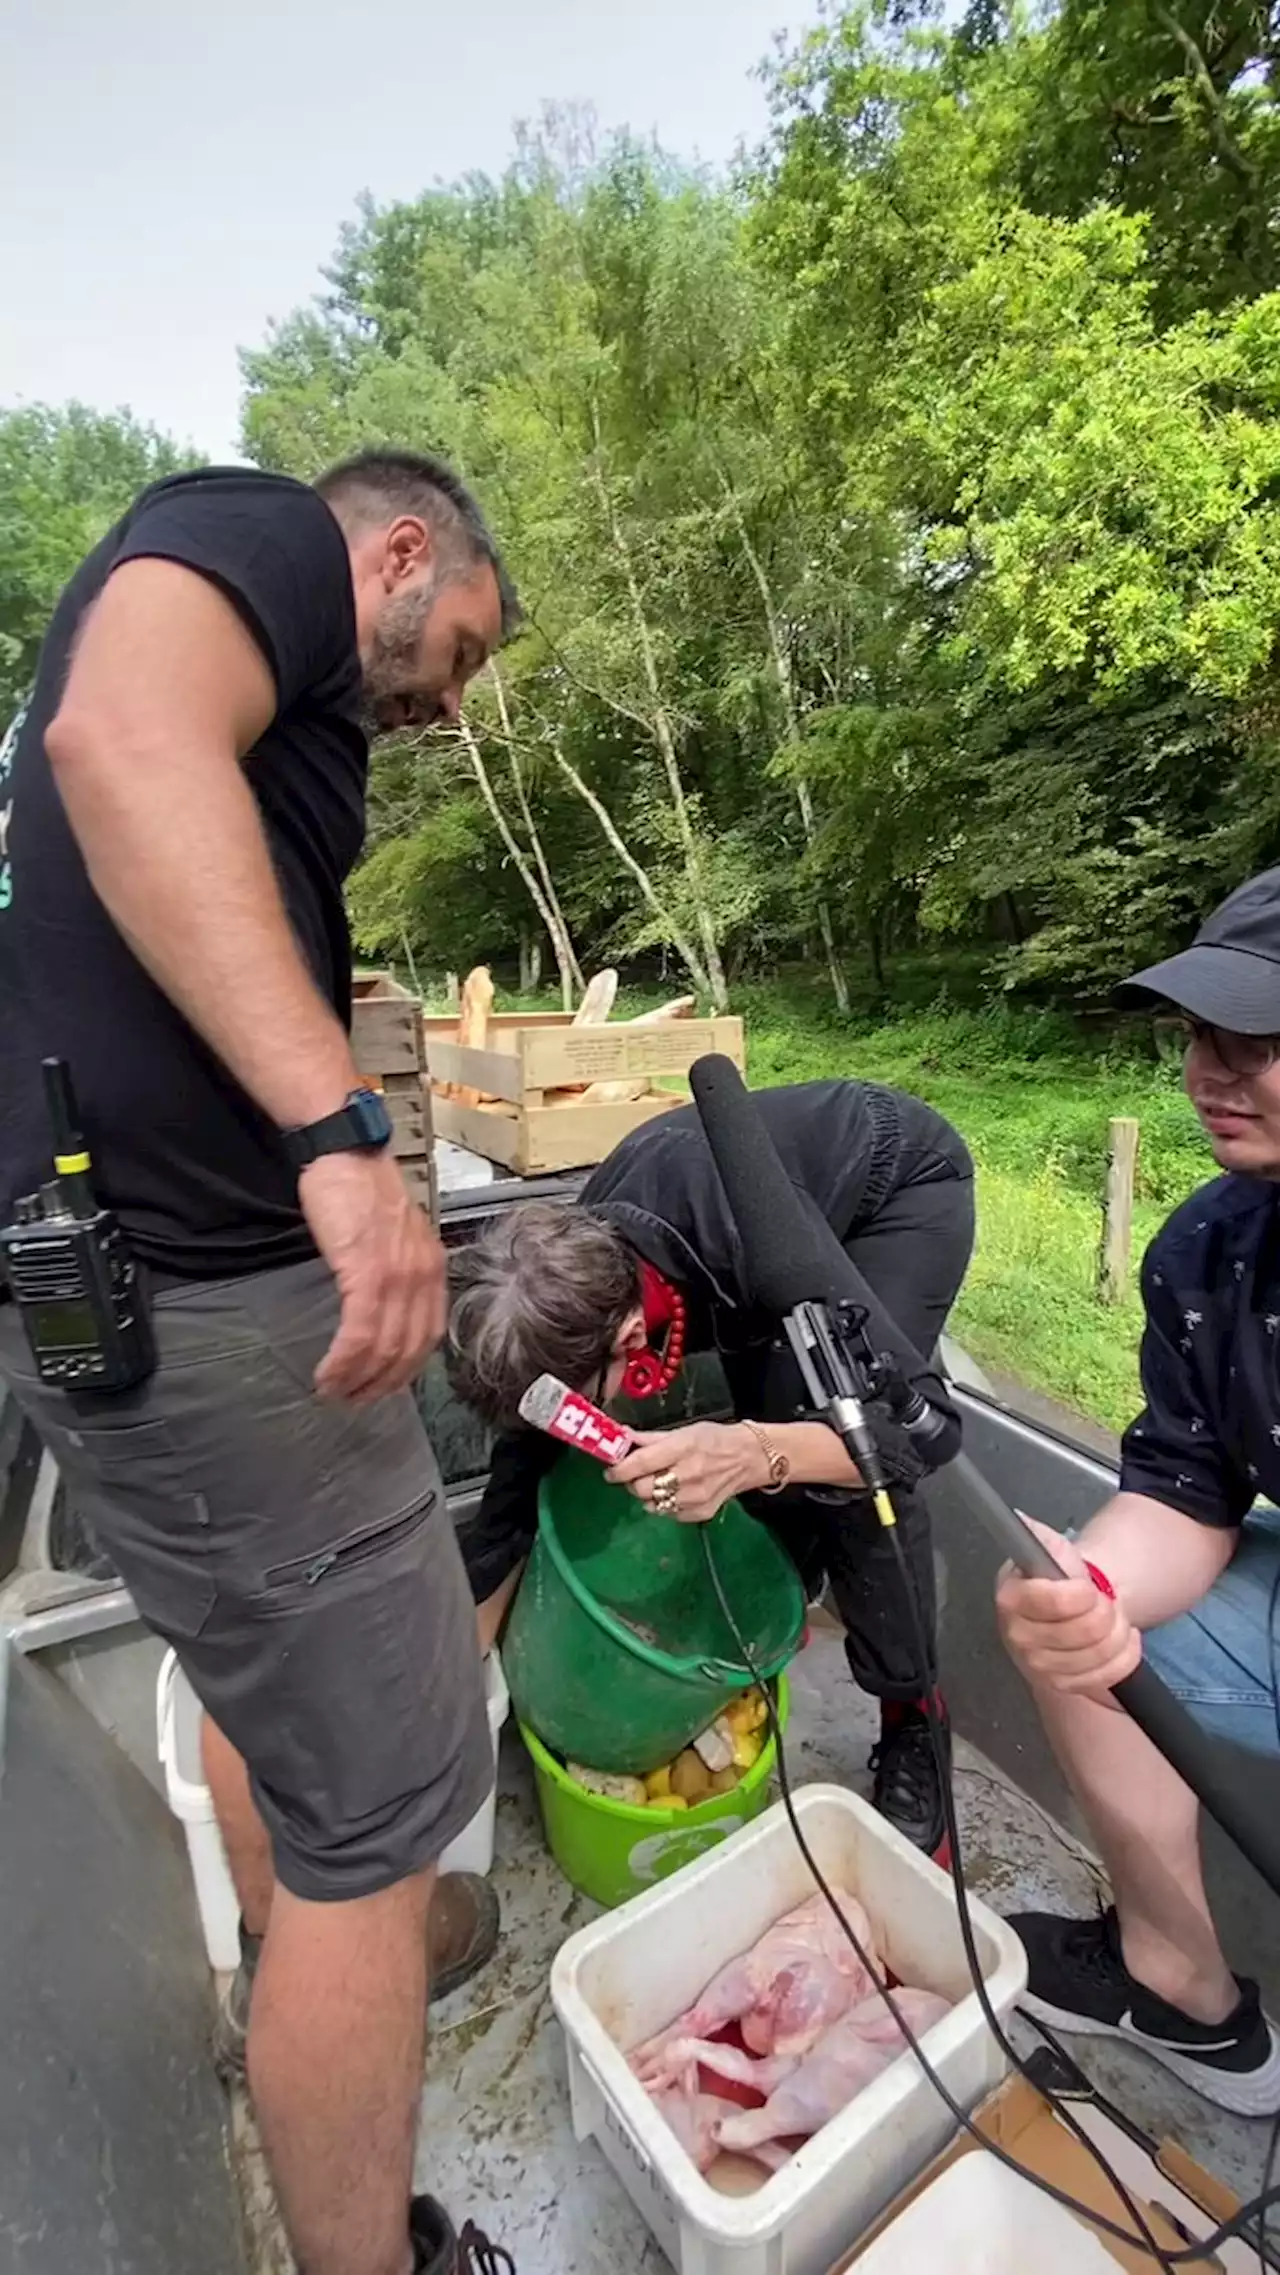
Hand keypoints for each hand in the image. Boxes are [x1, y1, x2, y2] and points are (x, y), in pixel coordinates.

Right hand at [299, 1150, 446, 1403]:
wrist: (344, 1150)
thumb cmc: (360, 1186)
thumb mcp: (394, 1233)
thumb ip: (397, 1269)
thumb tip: (384, 1305)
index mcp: (432, 1267)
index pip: (428, 1335)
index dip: (405, 1370)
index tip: (381, 1386)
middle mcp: (423, 1275)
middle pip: (409, 1351)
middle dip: (380, 1384)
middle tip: (353, 1399)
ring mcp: (398, 1275)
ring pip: (385, 1348)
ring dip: (357, 1378)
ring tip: (334, 1392)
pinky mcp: (366, 1272)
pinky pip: (360, 1332)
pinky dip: (344, 1360)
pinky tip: (329, 1372)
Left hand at [607, 1422, 770, 1523]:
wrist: (750, 1458)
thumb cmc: (713, 1440)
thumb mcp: (683, 1431)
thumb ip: (650, 1439)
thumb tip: (621, 1437)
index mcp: (682, 1448)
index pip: (641, 1463)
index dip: (619, 1470)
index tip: (610, 1471)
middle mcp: (688, 1475)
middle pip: (642, 1489)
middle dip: (632, 1483)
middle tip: (635, 1476)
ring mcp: (696, 1498)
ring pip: (652, 1505)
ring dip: (647, 1495)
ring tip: (657, 1482)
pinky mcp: (700, 1513)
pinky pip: (668, 1514)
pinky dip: (664, 1504)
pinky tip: (674, 1492)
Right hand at [996, 1518, 1140, 1702]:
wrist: (1071, 1603)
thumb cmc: (1059, 1576)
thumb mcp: (1048, 1546)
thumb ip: (1034, 1533)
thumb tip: (1019, 1519)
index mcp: (1011, 1599)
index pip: (1052, 1602)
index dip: (1081, 1594)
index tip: (1089, 1586)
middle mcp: (1018, 1636)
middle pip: (1083, 1631)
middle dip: (1106, 1610)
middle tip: (1104, 1599)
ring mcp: (1039, 1665)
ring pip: (1099, 1654)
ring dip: (1118, 1630)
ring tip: (1112, 1616)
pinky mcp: (1063, 1685)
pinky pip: (1108, 1675)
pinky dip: (1126, 1654)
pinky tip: (1121, 1638)